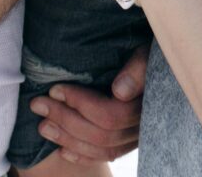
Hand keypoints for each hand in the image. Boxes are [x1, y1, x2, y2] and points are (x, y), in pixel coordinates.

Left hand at [28, 44, 147, 163]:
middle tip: (38, 105)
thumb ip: (137, 68)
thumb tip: (120, 91)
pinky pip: (108, 155)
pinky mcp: (132, 140)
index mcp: (149, 101)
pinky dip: (83, 155)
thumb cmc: (151, 45)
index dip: (79, 103)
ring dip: (68, 139)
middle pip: (102, 133)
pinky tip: (63, 150)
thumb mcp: (147, 49)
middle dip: (65, 120)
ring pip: (103, 148)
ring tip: (43, 126)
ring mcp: (139, 135)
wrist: (163, 54)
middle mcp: (145, 124)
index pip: (110, 115)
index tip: (55, 89)